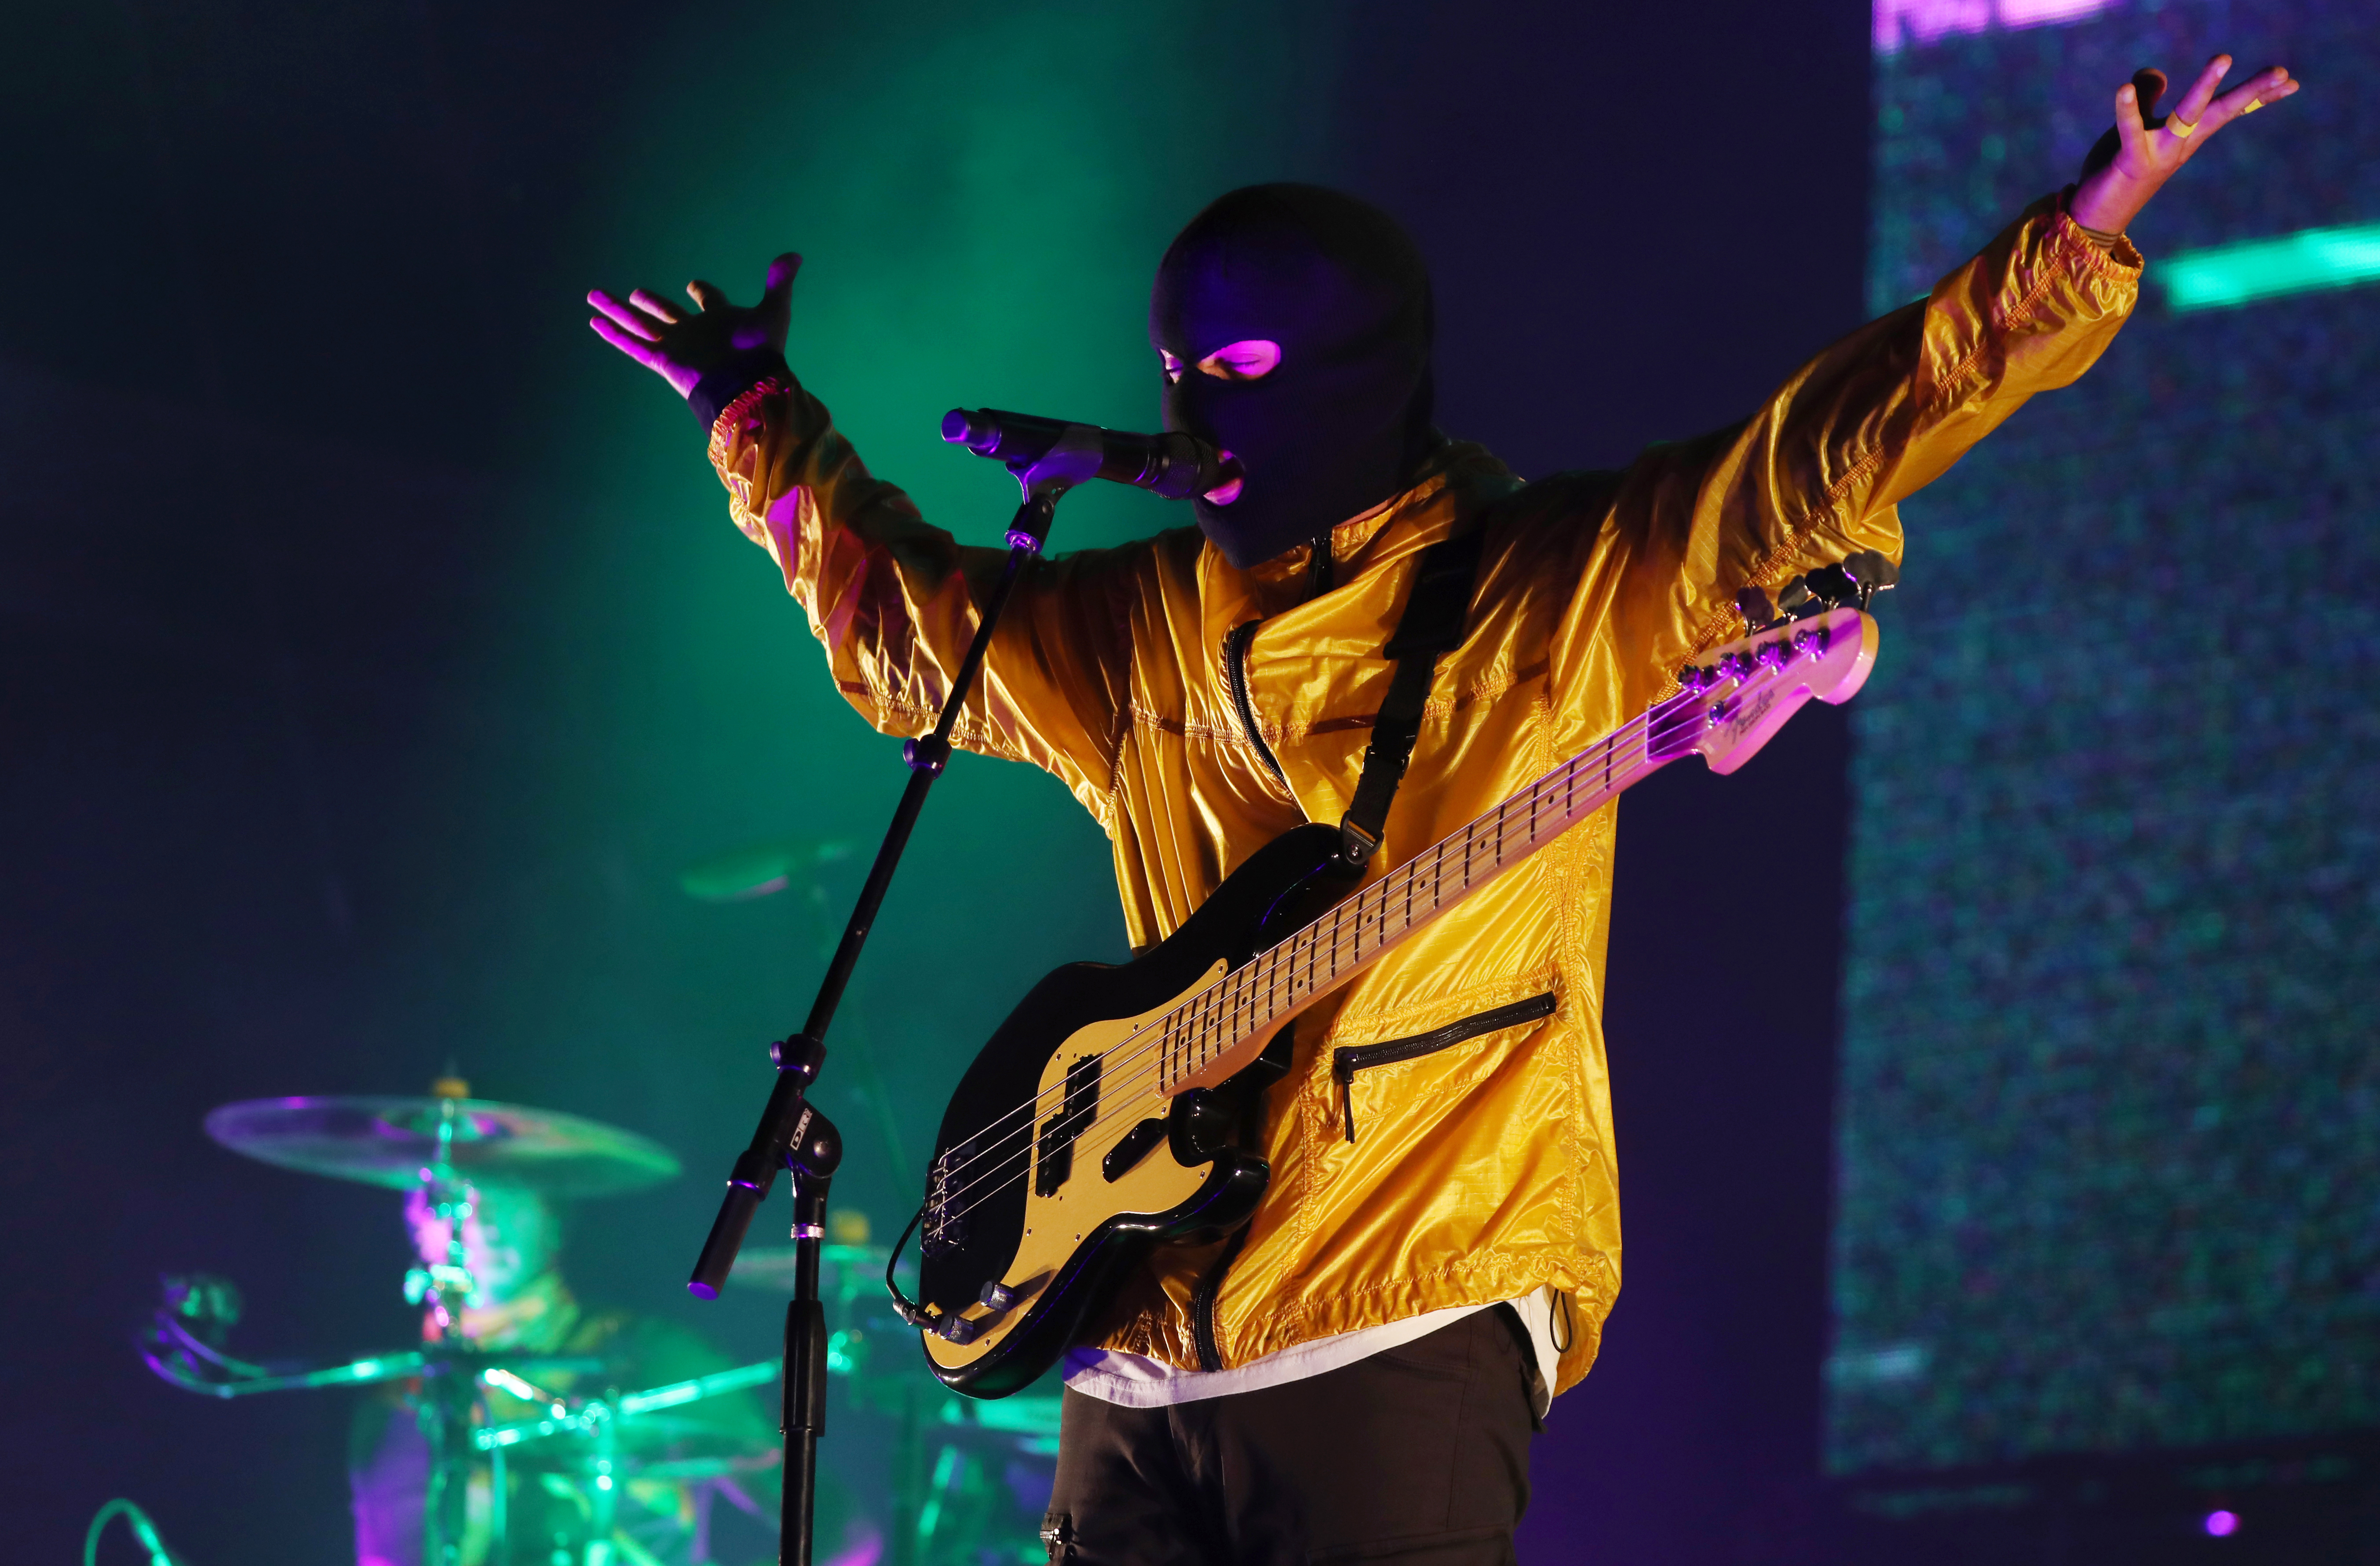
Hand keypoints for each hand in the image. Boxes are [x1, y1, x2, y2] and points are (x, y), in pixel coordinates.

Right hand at [587, 252, 801, 398]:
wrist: (748, 386)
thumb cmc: (762, 352)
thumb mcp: (774, 311)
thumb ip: (779, 283)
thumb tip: (795, 255)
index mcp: (721, 321)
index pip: (710, 301)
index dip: (703, 291)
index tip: (693, 284)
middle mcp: (697, 333)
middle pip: (667, 314)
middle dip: (652, 303)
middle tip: (636, 292)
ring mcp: (678, 346)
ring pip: (640, 324)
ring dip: (617, 311)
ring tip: (594, 296)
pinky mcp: (664, 360)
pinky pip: (634, 345)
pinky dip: (614, 333)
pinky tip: (594, 321)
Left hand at [2071, 56, 2298, 235]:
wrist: (2098, 216)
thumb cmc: (2119, 171)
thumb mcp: (2138, 128)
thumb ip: (2147, 99)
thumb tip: (2155, 72)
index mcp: (2186, 135)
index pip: (2227, 110)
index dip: (2257, 95)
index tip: (2289, 80)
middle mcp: (2181, 144)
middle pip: (2221, 111)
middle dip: (2250, 91)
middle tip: (2280, 71)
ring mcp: (2161, 153)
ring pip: (2188, 114)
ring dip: (2205, 86)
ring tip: (2223, 58)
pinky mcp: (2133, 161)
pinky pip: (2131, 131)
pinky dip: (2128, 109)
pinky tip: (2123, 88)